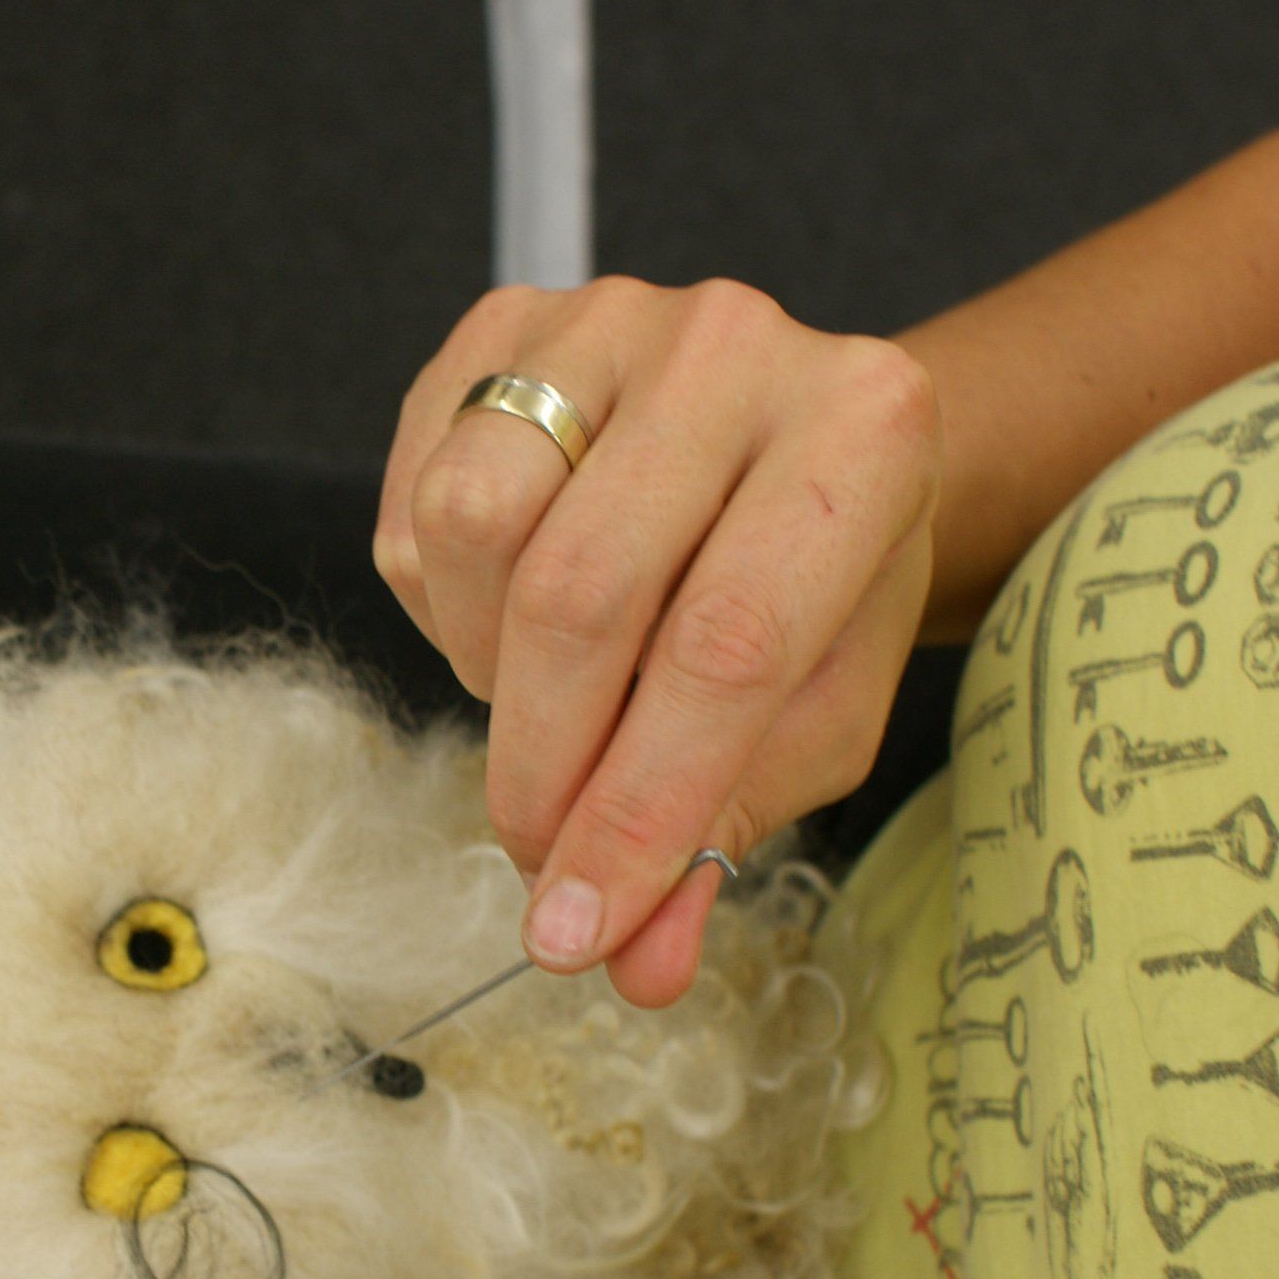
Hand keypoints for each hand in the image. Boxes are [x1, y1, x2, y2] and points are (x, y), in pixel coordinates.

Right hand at [374, 278, 941, 1005]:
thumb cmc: (815, 590)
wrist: (800, 441)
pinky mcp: (504, 321)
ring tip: (551, 699)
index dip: (638, 807)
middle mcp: (737, 341)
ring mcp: (609, 314)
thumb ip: (719, 837)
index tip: (579, 929)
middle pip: (580, 593)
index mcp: (865, 428)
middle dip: (544, 767)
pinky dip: (444, 605)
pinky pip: (414, 495)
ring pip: (472, 525)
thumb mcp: (811, 720)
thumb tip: (632, 965)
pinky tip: (512, 616)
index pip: (726, 646)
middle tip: (542, 858)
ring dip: (489, 668)